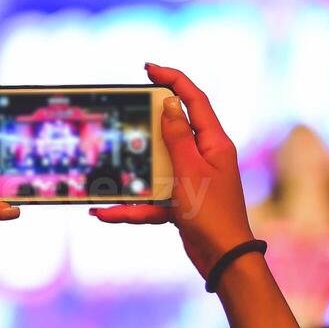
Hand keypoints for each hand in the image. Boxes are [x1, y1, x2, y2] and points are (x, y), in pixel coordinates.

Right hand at [91, 63, 255, 277]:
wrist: (222, 258)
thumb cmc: (211, 212)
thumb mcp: (189, 170)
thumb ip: (177, 136)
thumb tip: (171, 104)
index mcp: (214, 143)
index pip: (194, 100)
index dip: (172, 79)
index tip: (147, 69)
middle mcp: (205, 158)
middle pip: (171, 131)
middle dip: (145, 127)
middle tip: (124, 115)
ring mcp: (192, 181)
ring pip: (156, 168)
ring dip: (132, 174)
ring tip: (105, 173)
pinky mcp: (182, 204)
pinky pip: (151, 199)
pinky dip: (131, 207)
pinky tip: (105, 213)